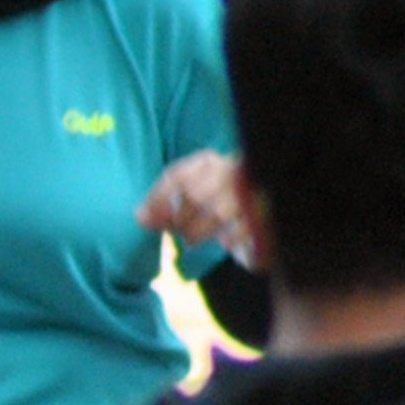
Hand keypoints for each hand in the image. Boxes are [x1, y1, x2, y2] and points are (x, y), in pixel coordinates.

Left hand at [135, 151, 252, 261]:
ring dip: (197, 231)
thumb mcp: (190, 185)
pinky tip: (223, 243)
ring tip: (189, 239)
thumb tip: (139, 216)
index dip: (156, 199)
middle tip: (171, 230)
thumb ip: (164, 197)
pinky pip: (244, 228)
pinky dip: (231, 238)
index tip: (142, 218)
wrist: (261, 188)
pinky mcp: (264, 211)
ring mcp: (250, 189)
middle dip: (176, 218)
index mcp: (209, 161)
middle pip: (195, 195)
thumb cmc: (215, 192)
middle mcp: (230, 170)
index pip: (177, 176)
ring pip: (217, 213)